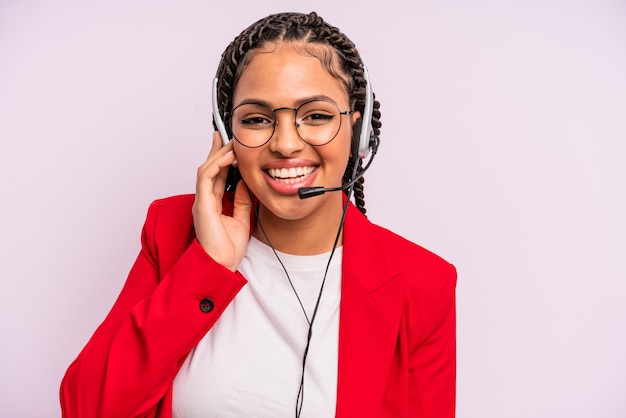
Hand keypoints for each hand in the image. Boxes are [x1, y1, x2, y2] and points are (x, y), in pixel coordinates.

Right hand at [192, 132, 251, 271]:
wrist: (222, 264)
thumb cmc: (228, 249)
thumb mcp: (241, 218)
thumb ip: (242, 200)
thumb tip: (246, 183)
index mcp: (213, 204)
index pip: (216, 176)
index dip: (221, 160)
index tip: (229, 146)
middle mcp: (205, 201)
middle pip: (208, 169)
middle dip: (215, 150)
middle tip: (224, 135)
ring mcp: (201, 202)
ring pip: (205, 170)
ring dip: (217, 155)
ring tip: (229, 143)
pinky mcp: (202, 204)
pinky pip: (205, 178)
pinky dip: (215, 165)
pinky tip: (227, 157)